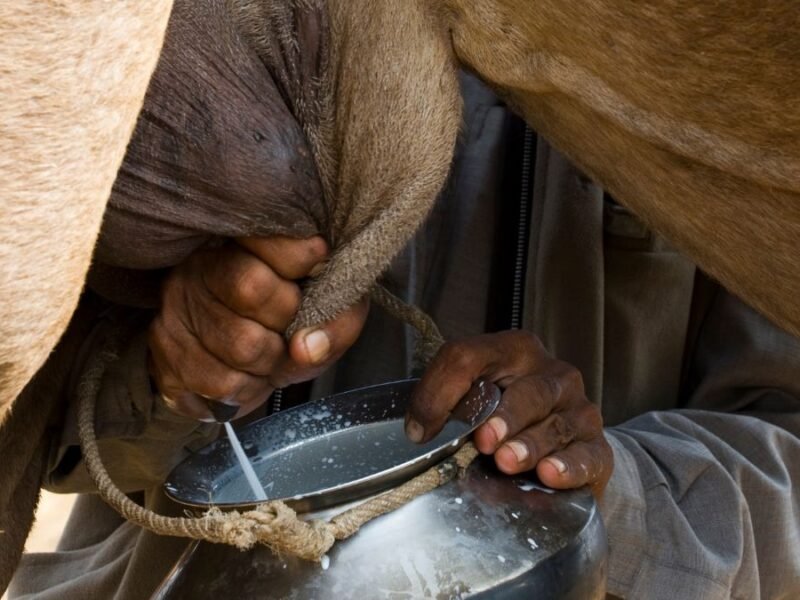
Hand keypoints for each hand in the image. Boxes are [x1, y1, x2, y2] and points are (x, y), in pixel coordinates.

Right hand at [148, 236, 367, 420]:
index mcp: (240, 242)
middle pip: (251, 287)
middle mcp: (199, 266)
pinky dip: (248, 389)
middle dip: (285, 318)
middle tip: (288, 326)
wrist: (230, 368)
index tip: (317, 262)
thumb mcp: (326, 312)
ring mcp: (175, 308)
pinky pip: (221, 383)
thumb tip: (307, 346)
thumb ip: (336, 321)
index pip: (266, 238)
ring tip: (270, 356)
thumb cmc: (286, 326)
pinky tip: (248, 376)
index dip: (299, 257)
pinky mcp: (162, 352)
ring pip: (241, 344)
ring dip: (270, 362)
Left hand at [405, 331, 612, 497]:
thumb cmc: (505, 415)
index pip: (472, 356)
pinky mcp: (597, 447)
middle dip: (505, 417)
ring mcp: (580, 410)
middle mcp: (553, 374)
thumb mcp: (468, 397)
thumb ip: (442, 401)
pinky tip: (549, 473)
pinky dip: (568, 465)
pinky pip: (587, 455)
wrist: (563, 445)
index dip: (445, 389)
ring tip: (507, 461)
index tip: (424, 428)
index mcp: (514, 351)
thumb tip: (419, 430)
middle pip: (529, 390)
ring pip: (556, 424)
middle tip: (483, 440)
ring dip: (530, 444)